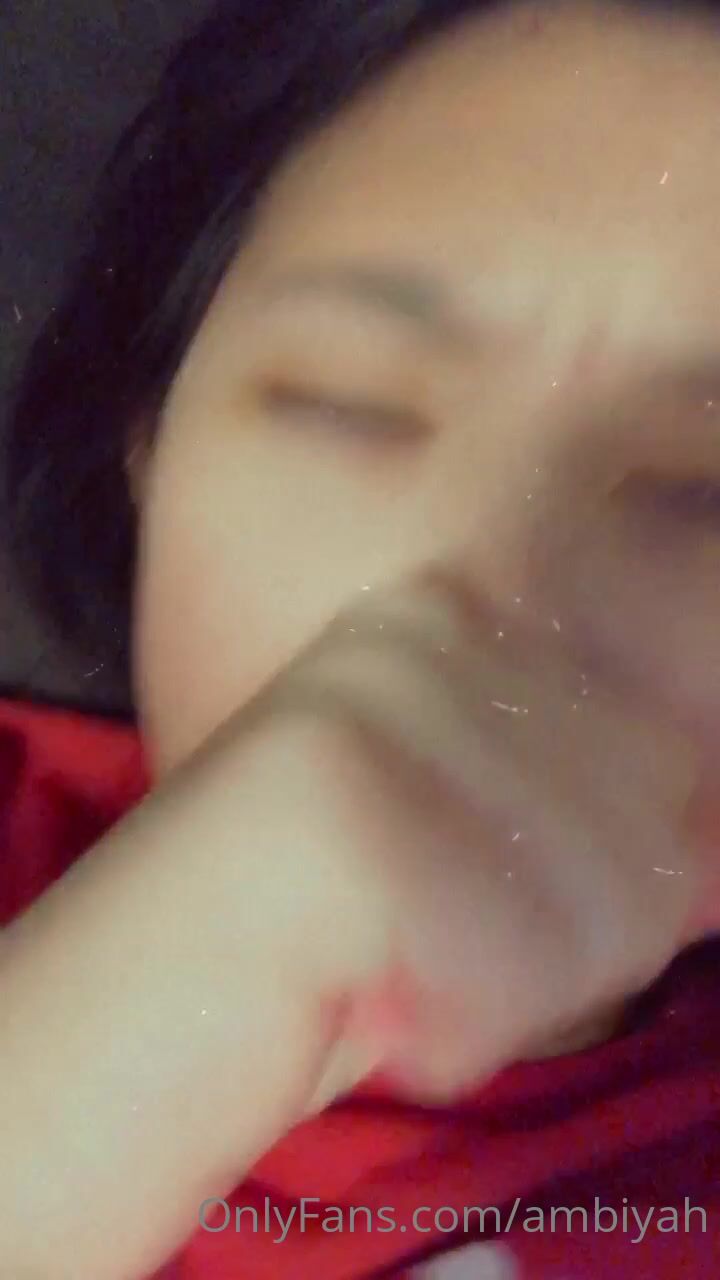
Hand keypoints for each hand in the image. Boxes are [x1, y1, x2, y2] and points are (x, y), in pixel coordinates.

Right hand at [236, 566, 704, 1100]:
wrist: (150, 991)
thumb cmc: (337, 926)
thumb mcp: (485, 833)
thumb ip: (614, 817)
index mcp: (461, 614)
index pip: (665, 763)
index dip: (603, 877)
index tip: (476, 885)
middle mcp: (431, 631)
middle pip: (645, 842)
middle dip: (562, 943)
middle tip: (430, 935)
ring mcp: (387, 703)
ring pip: (603, 915)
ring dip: (511, 993)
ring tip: (397, 960)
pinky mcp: (350, 801)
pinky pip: (519, 969)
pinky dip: (462, 1029)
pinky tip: (370, 991)